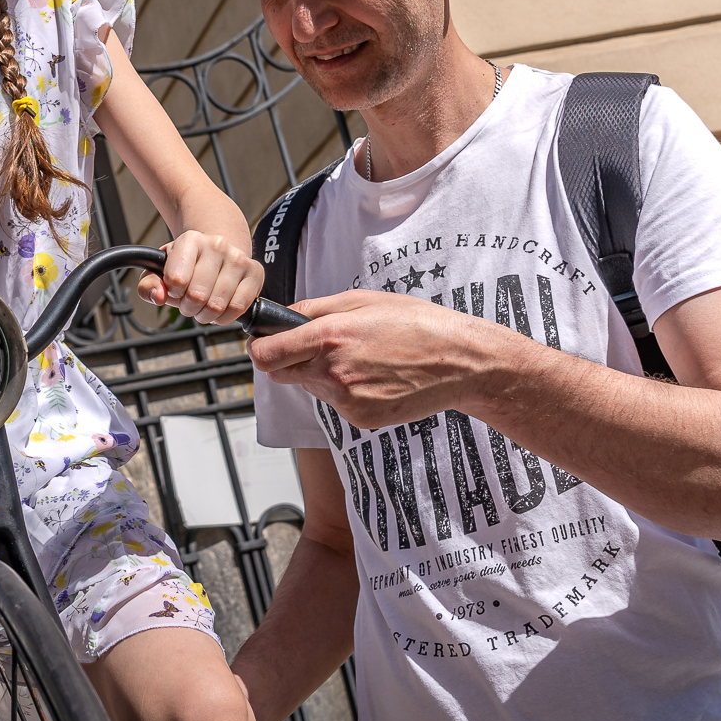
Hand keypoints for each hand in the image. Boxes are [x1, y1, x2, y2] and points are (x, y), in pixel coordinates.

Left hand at [135, 230, 264, 324]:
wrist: (218, 251)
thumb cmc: (185, 265)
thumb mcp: (160, 270)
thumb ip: (148, 284)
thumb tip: (158, 296)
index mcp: (190, 240)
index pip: (176, 279)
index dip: (173, 294)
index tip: (176, 290)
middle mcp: (216, 244)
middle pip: (197, 296)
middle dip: (189, 308)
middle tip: (189, 303)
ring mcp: (238, 258)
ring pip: (218, 305)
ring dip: (206, 315)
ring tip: (204, 306)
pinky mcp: (255, 272)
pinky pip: (238, 308)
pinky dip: (225, 318)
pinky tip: (220, 309)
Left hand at [246, 288, 521, 428]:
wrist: (460, 363)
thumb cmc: (416, 323)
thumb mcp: (363, 301)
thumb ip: (315, 310)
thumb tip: (281, 317)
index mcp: (331, 337)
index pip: (267, 356)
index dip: (259, 348)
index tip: (263, 342)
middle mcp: (334, 373)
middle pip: (283, 374)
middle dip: (290, 360)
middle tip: (320, 345)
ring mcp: (347, 400)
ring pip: (312, 388)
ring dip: (322, 374)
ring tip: (362, 357)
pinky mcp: (360, 419)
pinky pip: (336, 403)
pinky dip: (345, 390)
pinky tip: (374, 376)